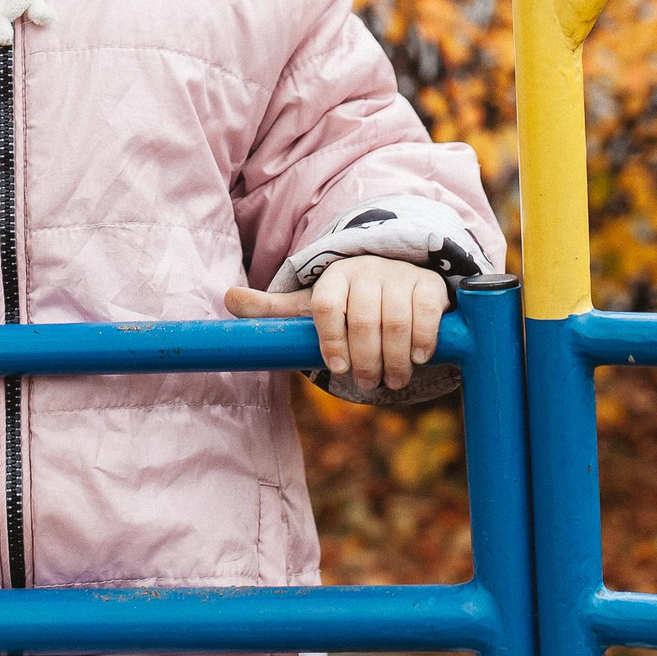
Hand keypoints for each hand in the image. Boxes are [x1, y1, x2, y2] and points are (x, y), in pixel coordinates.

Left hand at [225, 255, 447, 391]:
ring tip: (392, 381)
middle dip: (365, 359)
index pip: (325, 305)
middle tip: (367, 384)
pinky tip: (417, 358)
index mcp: (333, 277)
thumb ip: (273, 310)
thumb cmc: (346, 301)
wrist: (394, 278)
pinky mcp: (429, 284)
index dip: (330, 339)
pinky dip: (422, 339)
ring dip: (394, 358)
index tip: (336, 367)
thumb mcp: (309, 305)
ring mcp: (399, 276)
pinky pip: (426, 311)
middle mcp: (366, 271)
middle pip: (363, 320)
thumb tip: (228, 297)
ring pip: (395, 320)